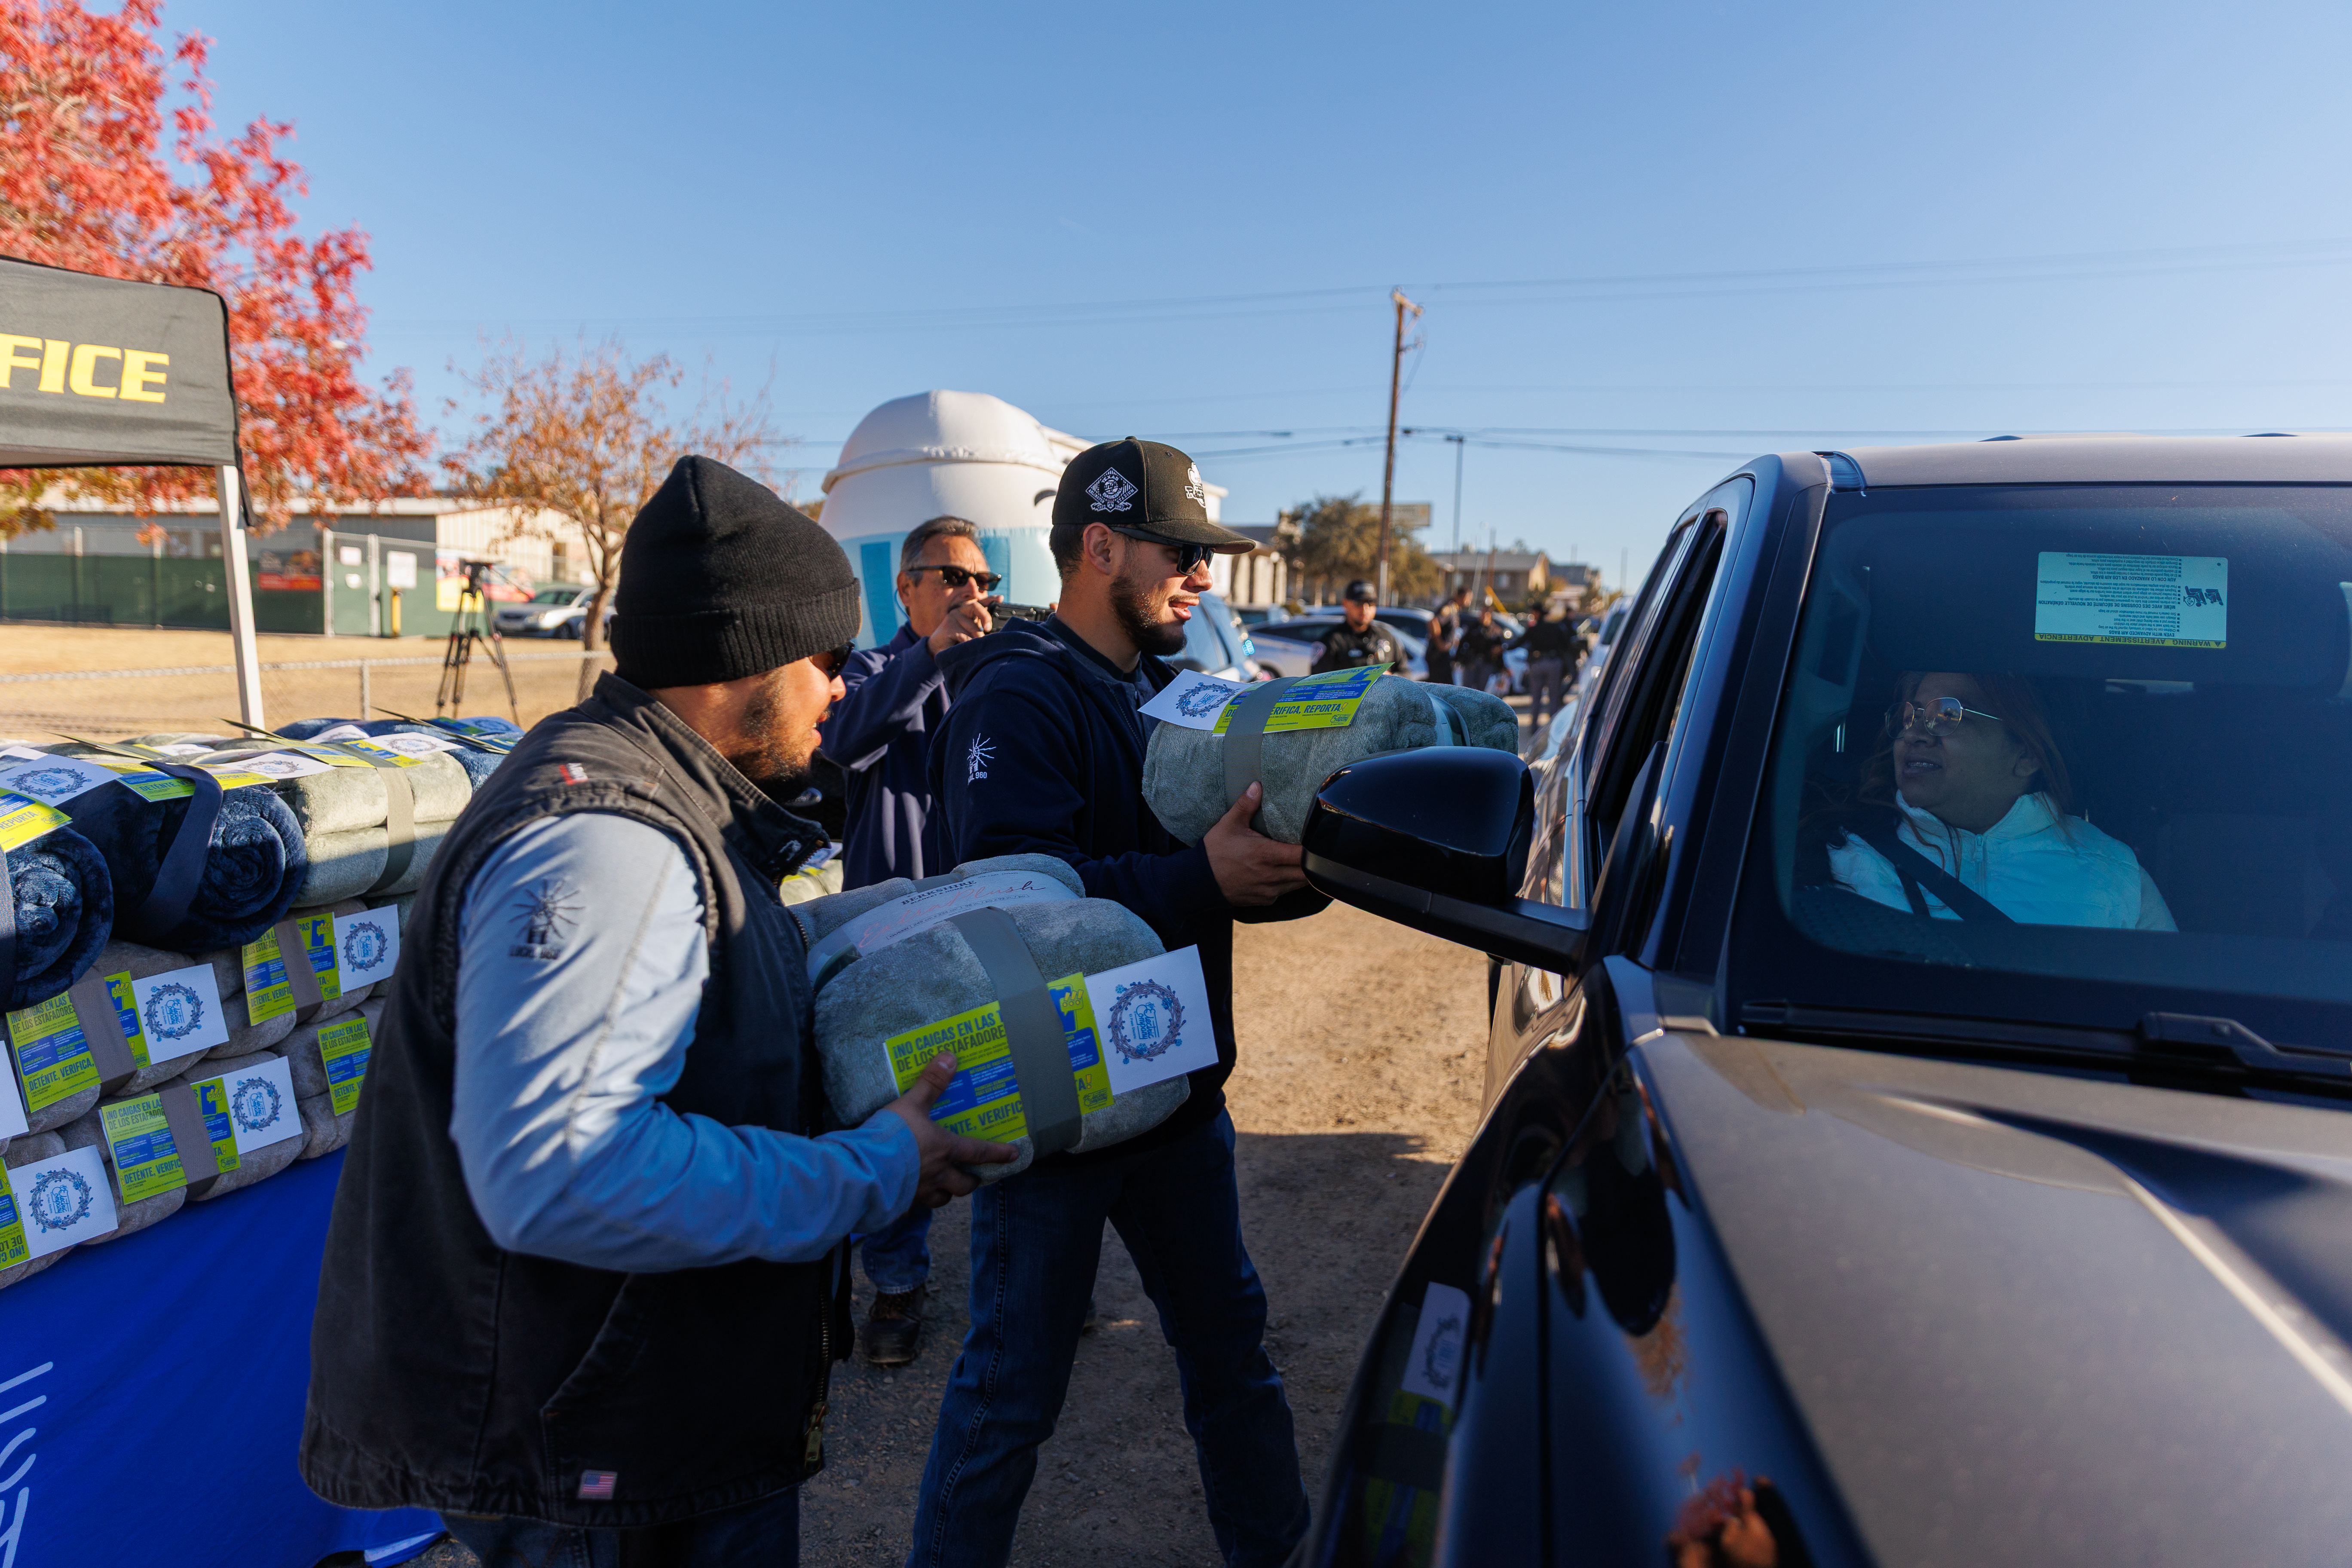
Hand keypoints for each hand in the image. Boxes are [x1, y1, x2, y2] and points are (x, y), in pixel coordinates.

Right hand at [884, 1053, 1018, 1206]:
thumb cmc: (892, 1134)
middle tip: (974, 1177)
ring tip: (944, 1187)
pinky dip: (917, 1201)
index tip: (1013, 1156)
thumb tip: (950, 1057)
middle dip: (971, 1181)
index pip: (979, 1152)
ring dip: (947, 1193)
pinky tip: (911, 1195)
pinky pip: (915, 1206)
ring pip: (942, 1198)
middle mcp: (938, 1174)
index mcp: (945, 1150)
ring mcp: (920, 1192)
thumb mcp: (912, 1103)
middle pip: (963, 1185)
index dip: (998, 1154)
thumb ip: (930, 1083)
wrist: (865, 1167)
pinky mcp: (901, 1202)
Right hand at [927, 597, 994, 655]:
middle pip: (977, 607)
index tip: (1001, 598)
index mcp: (967, 611)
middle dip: (986, 618)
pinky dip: (968, 644)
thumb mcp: (971, 633)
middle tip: (988, 629)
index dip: (990, 599)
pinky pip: (965, 636)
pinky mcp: (949, 627)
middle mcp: (960, 610)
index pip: (980, 602)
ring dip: (976, 640)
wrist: (937, 649)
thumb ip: (980, 627)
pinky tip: (965, 648)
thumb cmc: (956, 641)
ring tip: (973, 647)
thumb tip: (994, 626)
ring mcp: (953, 617)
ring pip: (973, 628)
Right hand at [1205, 782, 1307, 905]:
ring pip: (1299, 884)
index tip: (1316, 839)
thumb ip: (1246, 805)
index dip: (1313, 849)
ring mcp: (1269, 891)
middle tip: (1312, 848)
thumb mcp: (1229, 824)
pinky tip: (1282, 871)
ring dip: (1302, 872)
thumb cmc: (1215, 852)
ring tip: (1300, 858)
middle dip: (1312, 861)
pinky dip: (1288, 882)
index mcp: (1266, 855)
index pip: (1303, 855)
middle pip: (1307, 872)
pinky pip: (1285, 892)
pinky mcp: (1265, 900)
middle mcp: (1271, 876)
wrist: (1198, 882)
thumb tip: (1258, 785)